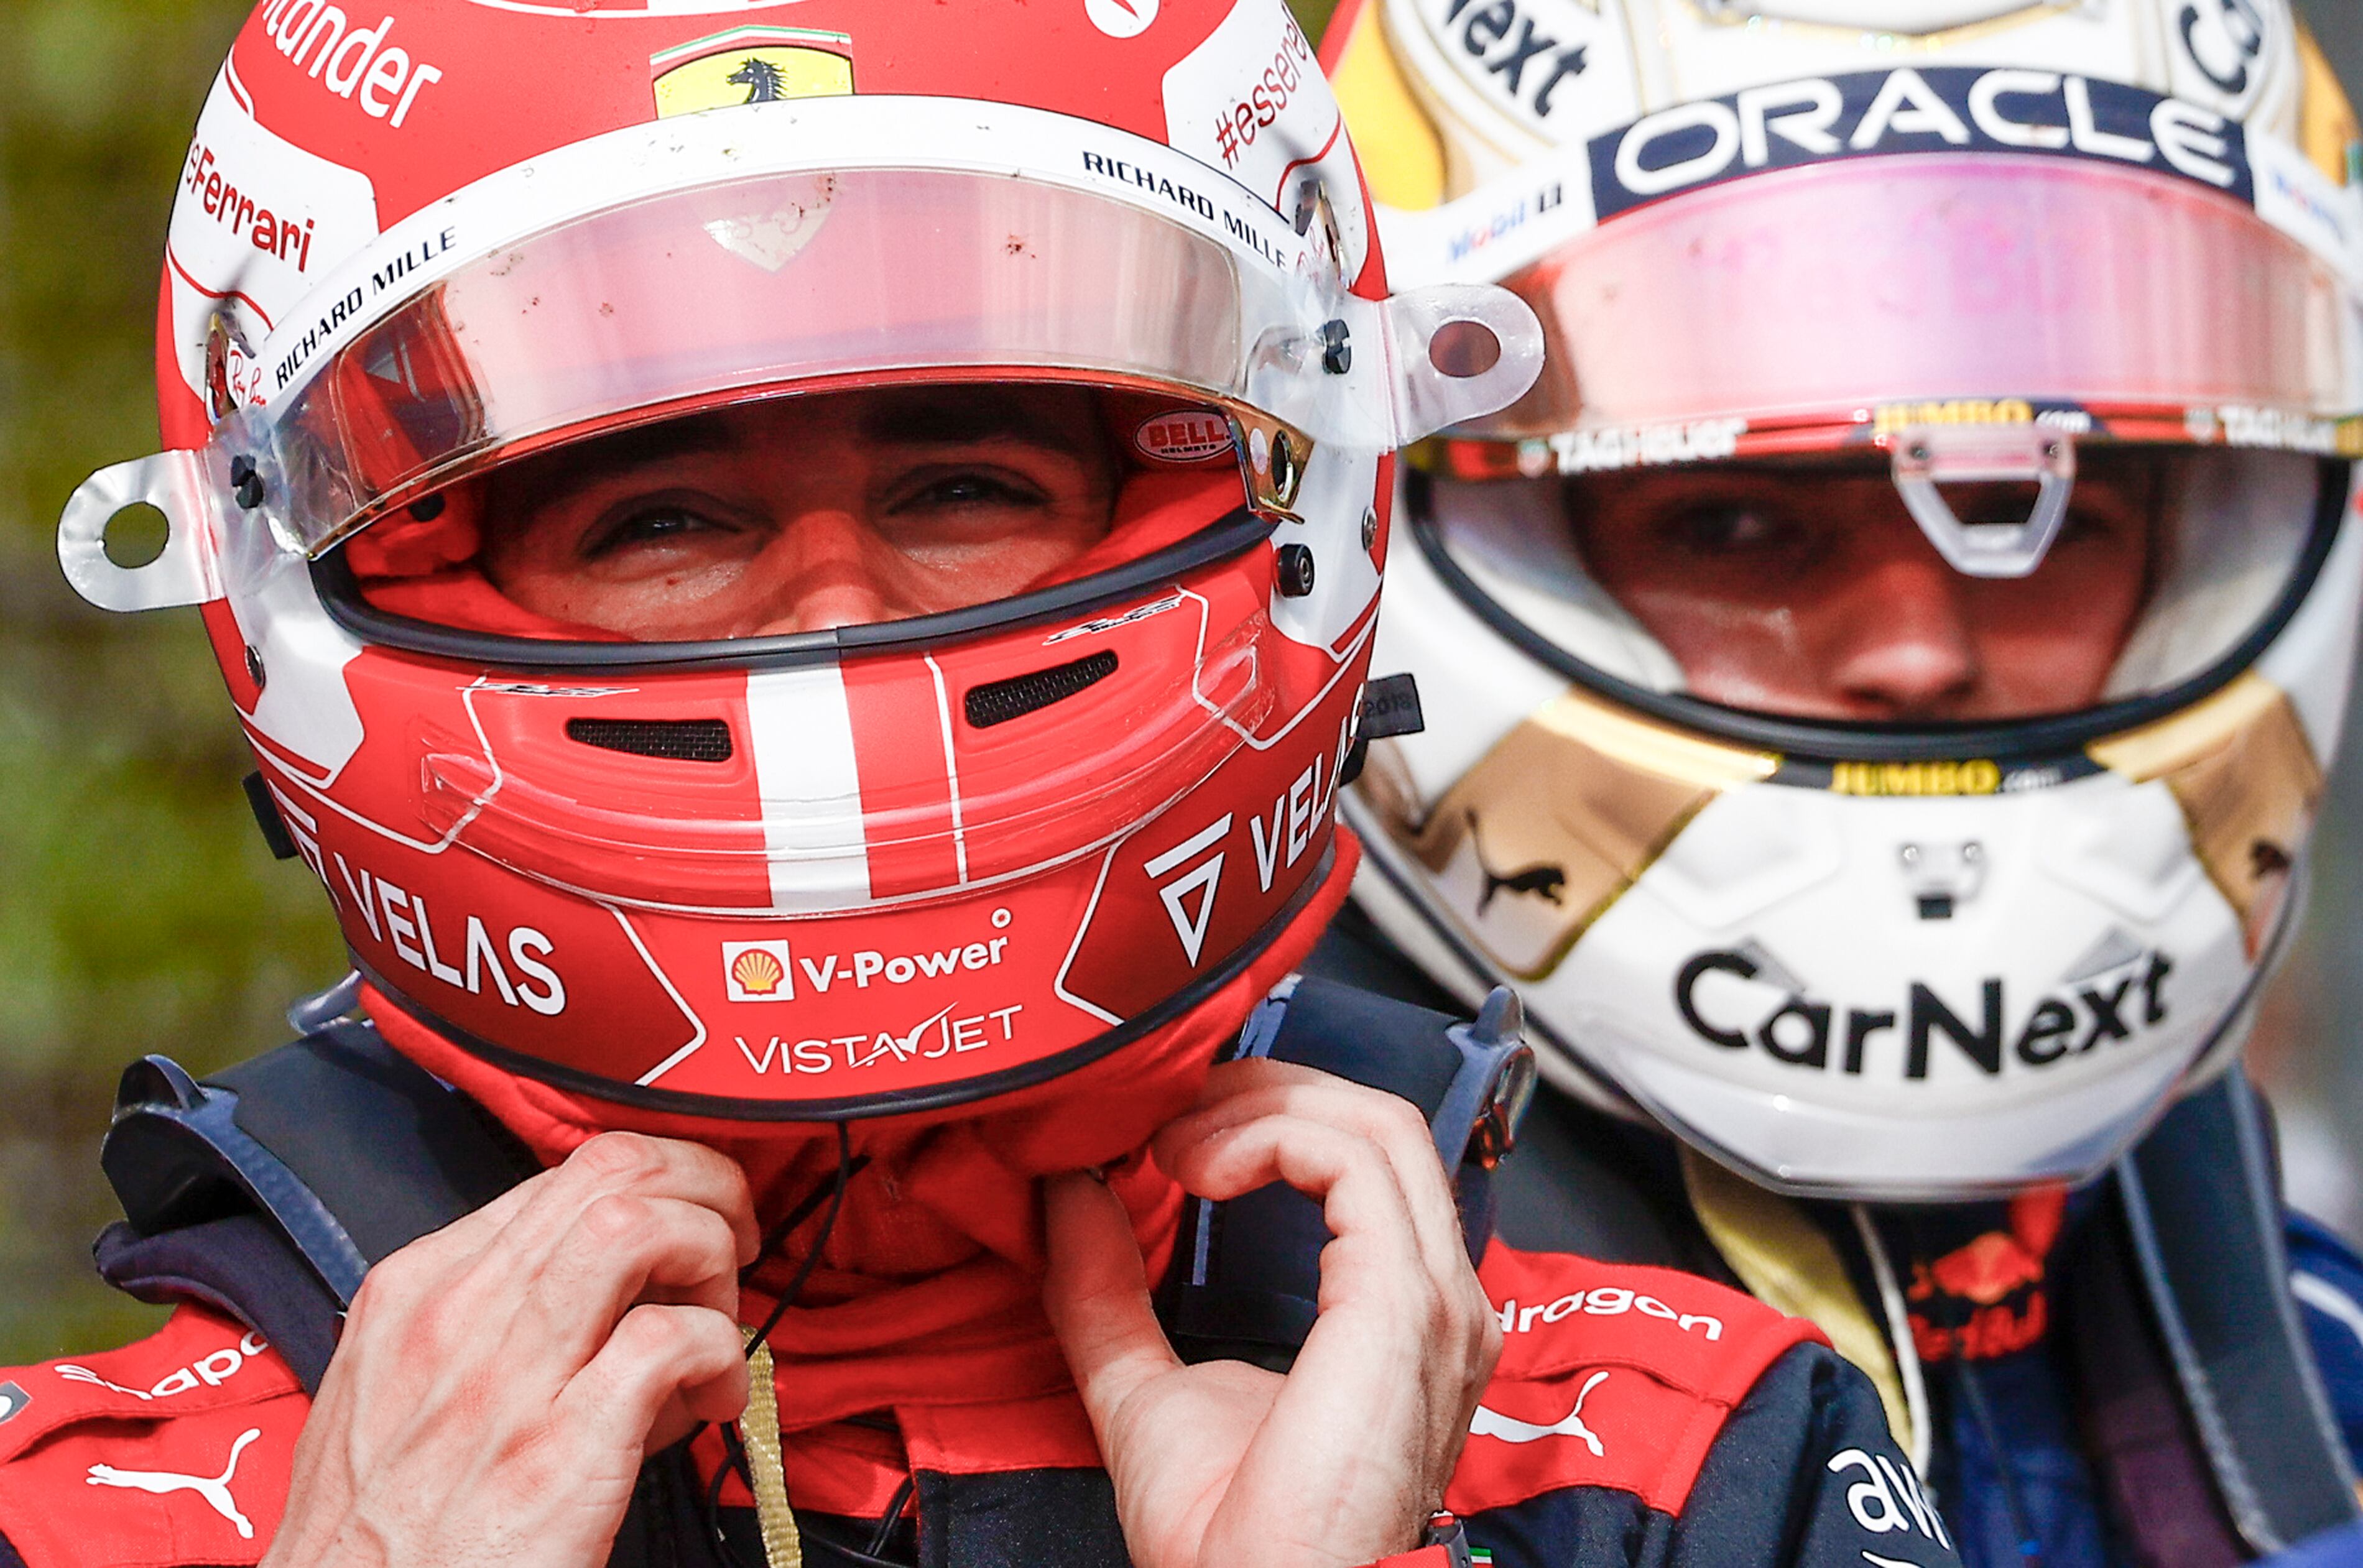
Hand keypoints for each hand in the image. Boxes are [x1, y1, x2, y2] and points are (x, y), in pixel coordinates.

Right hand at [262, 1131, 758, 1567]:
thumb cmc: (390, 1534)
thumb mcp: (411, 1395)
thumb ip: (503, 1326)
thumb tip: (623, 1295)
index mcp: (419, 1290)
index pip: (568, 1177)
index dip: (655, 1189)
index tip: (688, 1231)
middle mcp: (454, 1314)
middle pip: (612, 1173)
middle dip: (702, 1190)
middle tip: (734, 1247)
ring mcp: (503, 1379)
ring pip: (640, 1225)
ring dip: (711, 1256)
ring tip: (719, 1318)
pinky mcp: (558, 1452)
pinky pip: (668, 1340)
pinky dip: (720, 1351)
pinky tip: (717, 1395)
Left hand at [1043, 1059, 1499, 1567]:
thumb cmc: (1229, 1541)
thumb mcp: (1141, 1387)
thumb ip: (1106, 1291)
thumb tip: (1066, 1192)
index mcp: (1396, 1314)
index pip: (1363, 1161)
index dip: (1270, 1115)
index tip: (1173, 1124)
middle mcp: (1436, 1298)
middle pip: (1378, 1122)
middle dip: (1268, 1090)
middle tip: (1172, 1106)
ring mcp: (1432, 1299)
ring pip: (1373, 1125)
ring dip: (1260, 1106)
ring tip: (1174, 1140)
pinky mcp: (1402, 1303)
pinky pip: (1349, 1161)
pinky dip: (1267, 1137)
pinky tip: (1197, 1169)